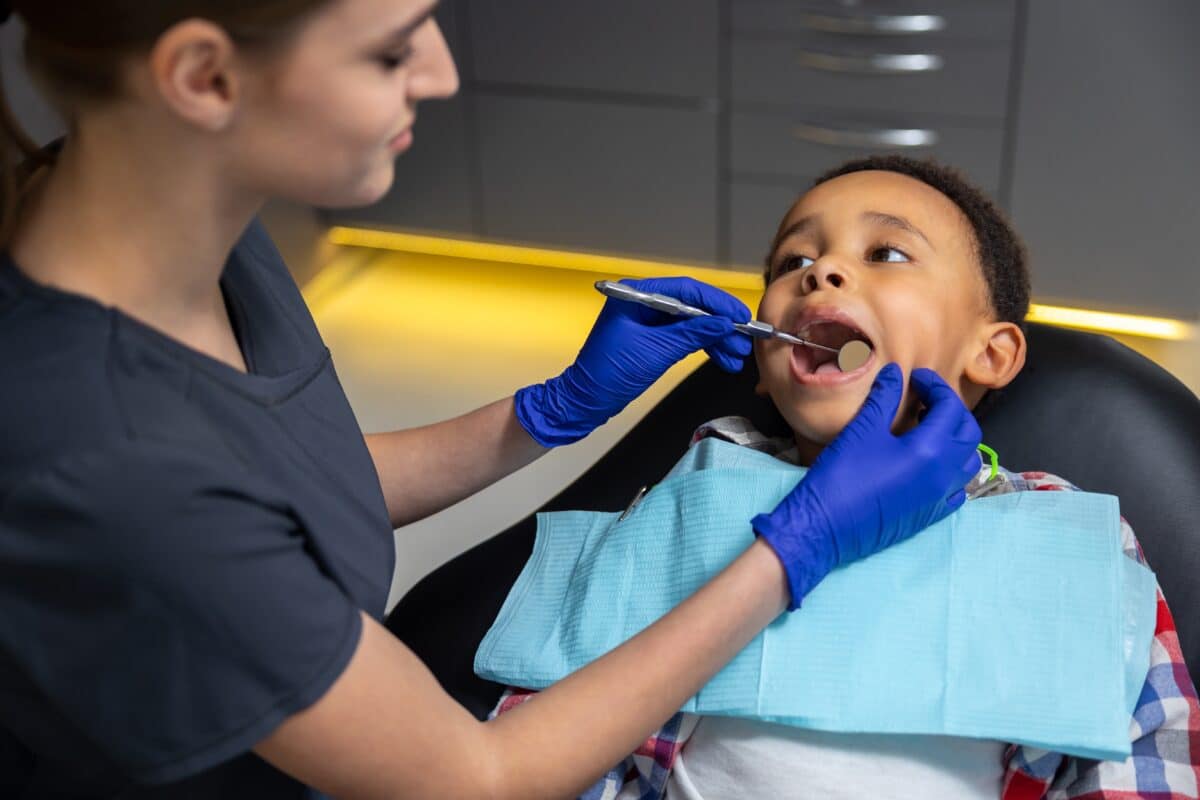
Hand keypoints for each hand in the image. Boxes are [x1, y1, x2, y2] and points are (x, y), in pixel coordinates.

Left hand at [515, 277, 751, 446]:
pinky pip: (684, 337)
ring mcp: (648, 322)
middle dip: (720, 324)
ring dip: (716, 339)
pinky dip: (703, 348)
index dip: (717, 303)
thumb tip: (722, 324)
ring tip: (736, 355)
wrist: (585, 401)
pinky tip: (722, 358)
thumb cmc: (608, 374)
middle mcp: (642, 304)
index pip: (686, 291)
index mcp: (636, 296)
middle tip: (743, 339)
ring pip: (691, 324)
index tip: (740, 315)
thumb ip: (690, 335)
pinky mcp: (651, 340)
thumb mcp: (655, 352)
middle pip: (692, 306)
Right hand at [752, 363, 981, 609]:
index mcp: (931, 450)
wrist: (825, 528)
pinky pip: (957, 489)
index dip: (935, 386)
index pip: (950, 407)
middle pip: (968, 432)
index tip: (914, 378)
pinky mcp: (930, 516)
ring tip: (929, 429)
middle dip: (950, 410)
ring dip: (955, 439)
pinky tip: (928, 464)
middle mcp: (944, 475)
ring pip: (968, 462)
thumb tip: (896, 374)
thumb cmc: (841, 476)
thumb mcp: (862, 430)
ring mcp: (940, 498)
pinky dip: (951, 470)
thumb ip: (884, 398)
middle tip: (924, 400)